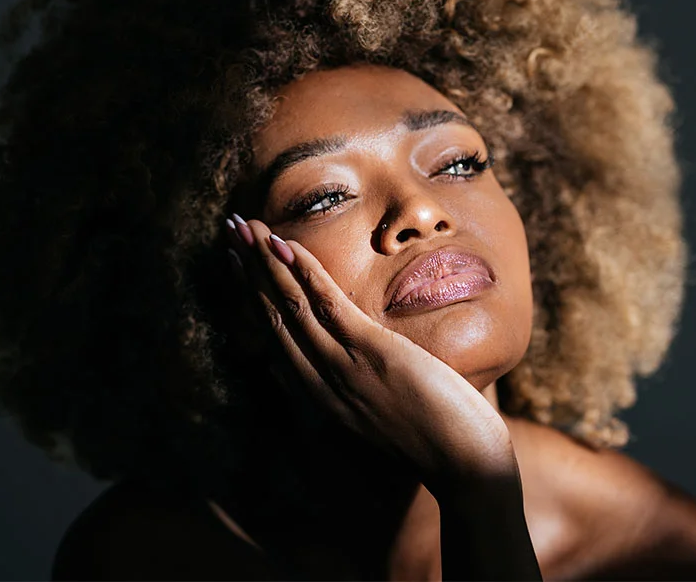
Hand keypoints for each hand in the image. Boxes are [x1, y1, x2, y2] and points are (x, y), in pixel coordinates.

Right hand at [225, 215, 518, 494]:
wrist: (464, 466)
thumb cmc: (434, 439)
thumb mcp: (383, 410)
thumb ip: (360, 383)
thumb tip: (356, 352)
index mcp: (322, 396)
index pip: (276, 339)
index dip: (253, 297)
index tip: (238, 265)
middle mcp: (321, 384)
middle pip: (274, 318)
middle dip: (249, 271)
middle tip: (231, 231)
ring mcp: (343, 369)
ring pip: (292, 308)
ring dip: (265, 263)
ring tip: (245, 228)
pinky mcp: (371, 354)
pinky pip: (328, 308)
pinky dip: (303, 275)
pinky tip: (285, 247)